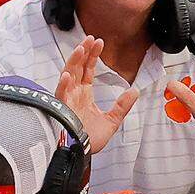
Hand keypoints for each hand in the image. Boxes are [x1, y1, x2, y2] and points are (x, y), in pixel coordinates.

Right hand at [55, 35, 138, 153]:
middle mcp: (74, 94)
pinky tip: (67, 76)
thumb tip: (134, 91)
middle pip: (77, 68)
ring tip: (81, 49)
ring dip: (73, 62)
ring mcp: (67, 101)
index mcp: (84, 94)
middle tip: (91, 39)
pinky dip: (63, 86)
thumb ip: (122, 106)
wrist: (80, 154)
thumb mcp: (112, 121)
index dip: (93, 56)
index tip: (99, 42)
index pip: (87, 70)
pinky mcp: (61, 111)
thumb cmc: (90, 140)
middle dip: (83, 52)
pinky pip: (60, 96)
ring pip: (67, 76)